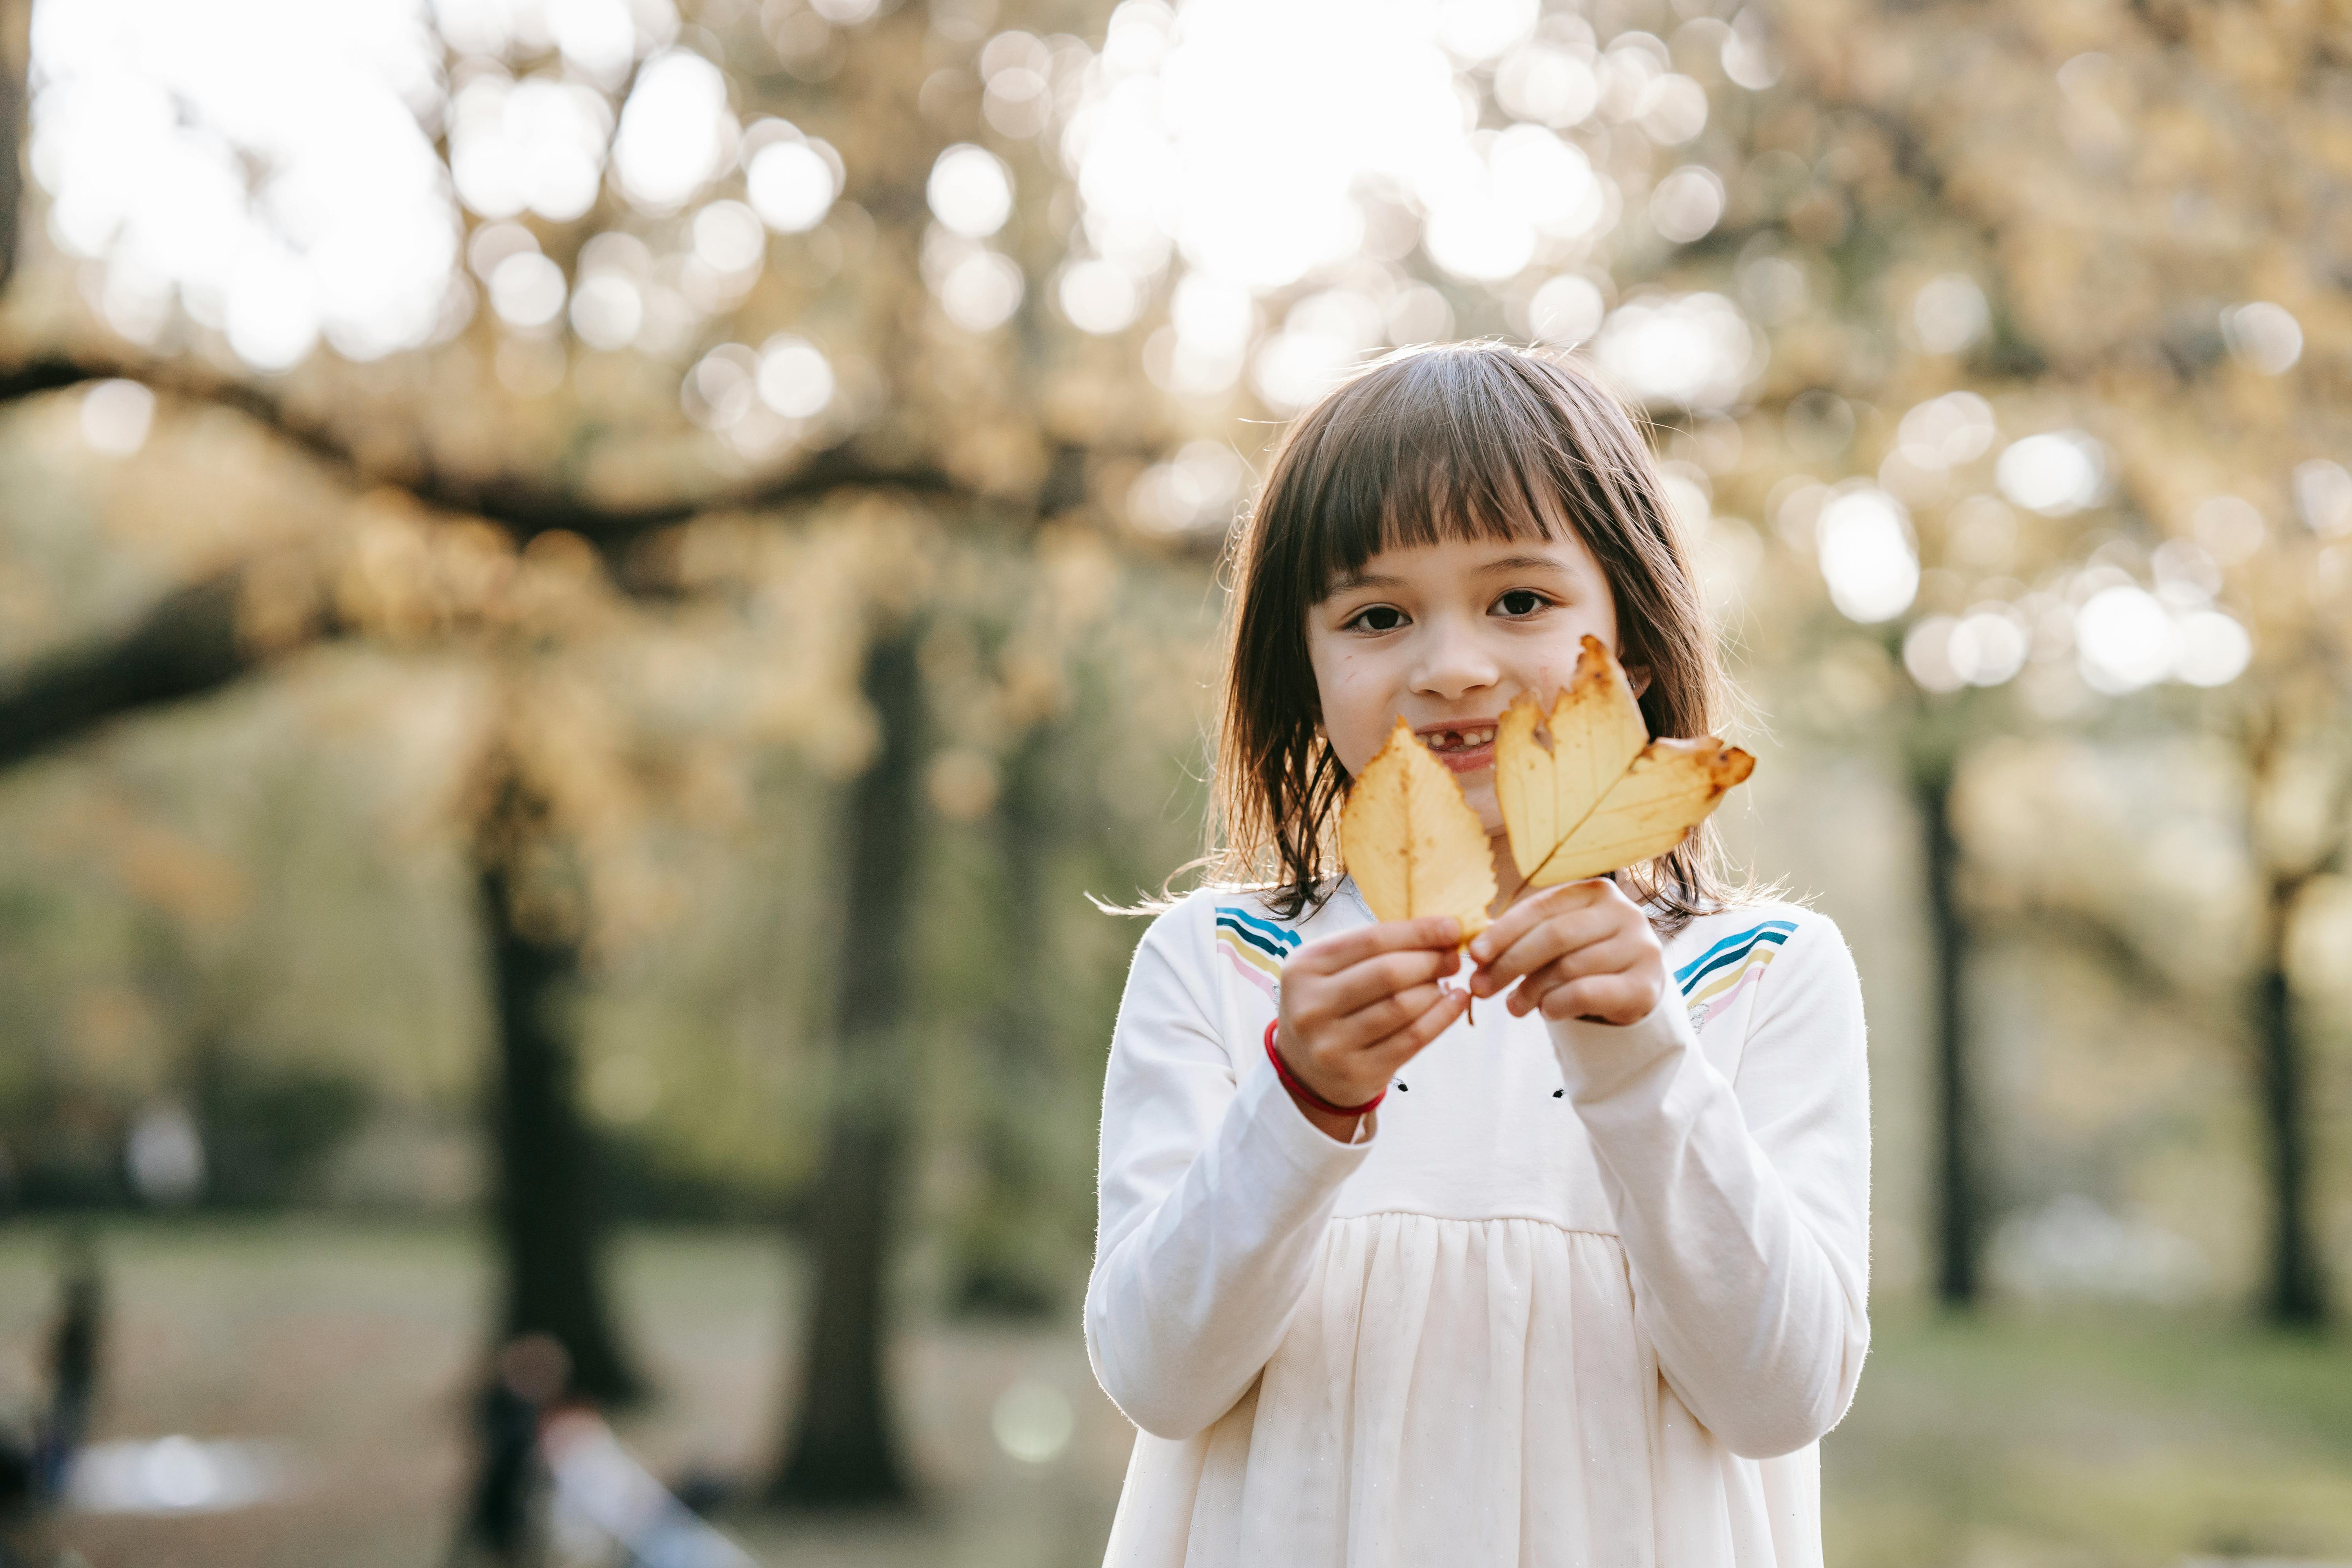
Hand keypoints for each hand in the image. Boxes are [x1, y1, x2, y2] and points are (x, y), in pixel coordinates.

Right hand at [1276, 916, 1468, 1138]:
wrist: (1305, 1070)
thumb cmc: (1328, 1005)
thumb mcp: (1330, 970)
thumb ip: (1374, 949)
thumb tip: (1440, 932)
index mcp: (1303, 967)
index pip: (1371, 940)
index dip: (1419, 932)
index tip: (1451, 928)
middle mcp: (1311, 1006)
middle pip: (1389, 973)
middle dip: (1431, 960)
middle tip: (1453, 958)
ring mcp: (1331, 1044)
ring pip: (1403, 1006)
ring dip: (1436, 989)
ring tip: (1446, 982)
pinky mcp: (1357, 1073)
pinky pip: (1413, 1038)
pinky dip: (1443, 1016)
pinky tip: (1456, 1002)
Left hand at [1466, 878, 1664, 1025]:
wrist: (1634, 990)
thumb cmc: (1584, 958)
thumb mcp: (1557, 938)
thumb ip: (1524, 936)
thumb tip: (1476, 953)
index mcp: (1597, 892)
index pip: (1542, 906)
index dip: (1503, 931)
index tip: (1473, 955)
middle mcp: (1626, 913)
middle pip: (1554, 936)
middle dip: (1510, 964)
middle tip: (1481, 987)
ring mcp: (1641, 948)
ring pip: (1569, 967)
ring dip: (1531, 990)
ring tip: (1512, 1006)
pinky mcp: (1646, 985)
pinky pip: (1587, 993)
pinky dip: (1557, 1004)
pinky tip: (1545, 1012)